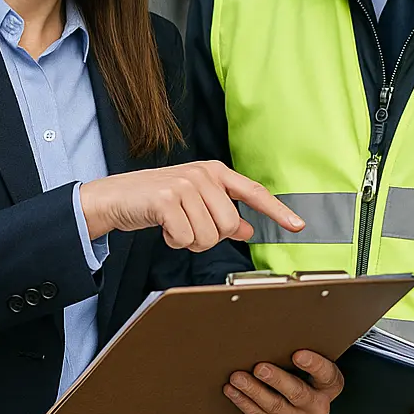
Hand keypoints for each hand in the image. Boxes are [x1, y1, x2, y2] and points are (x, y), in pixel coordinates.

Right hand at [79, 160, 303, 249]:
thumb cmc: (157, 202)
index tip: (298, 225)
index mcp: (215, 172)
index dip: (277, 211)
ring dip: (190, 241)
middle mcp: (204, 174)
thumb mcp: (195, 203)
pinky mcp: (167, 199)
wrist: (115, 197)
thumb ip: (223, 214)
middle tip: (189, 228)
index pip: (253, 192)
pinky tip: (163, 227)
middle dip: (210, 237)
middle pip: (230, 225)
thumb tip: (248, 230)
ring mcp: (185, 184)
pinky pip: (185, 238)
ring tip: (174, 225)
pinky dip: (174, 241)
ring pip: (209, 235)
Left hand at [224, 351, 343, 413]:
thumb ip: (301, 349)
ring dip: (253, 392)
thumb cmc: (303, 370)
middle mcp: (318, 407)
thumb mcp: (310, 359)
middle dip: (276, 380)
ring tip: (238, 378)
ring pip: (275, 408)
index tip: (297, 354)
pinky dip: (245, 404)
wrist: (298, 397)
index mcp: (330, 385)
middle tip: (259, 368)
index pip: (326, 374)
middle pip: (298, 393)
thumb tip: (280, 330)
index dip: (313, 364)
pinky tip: (234, 392)